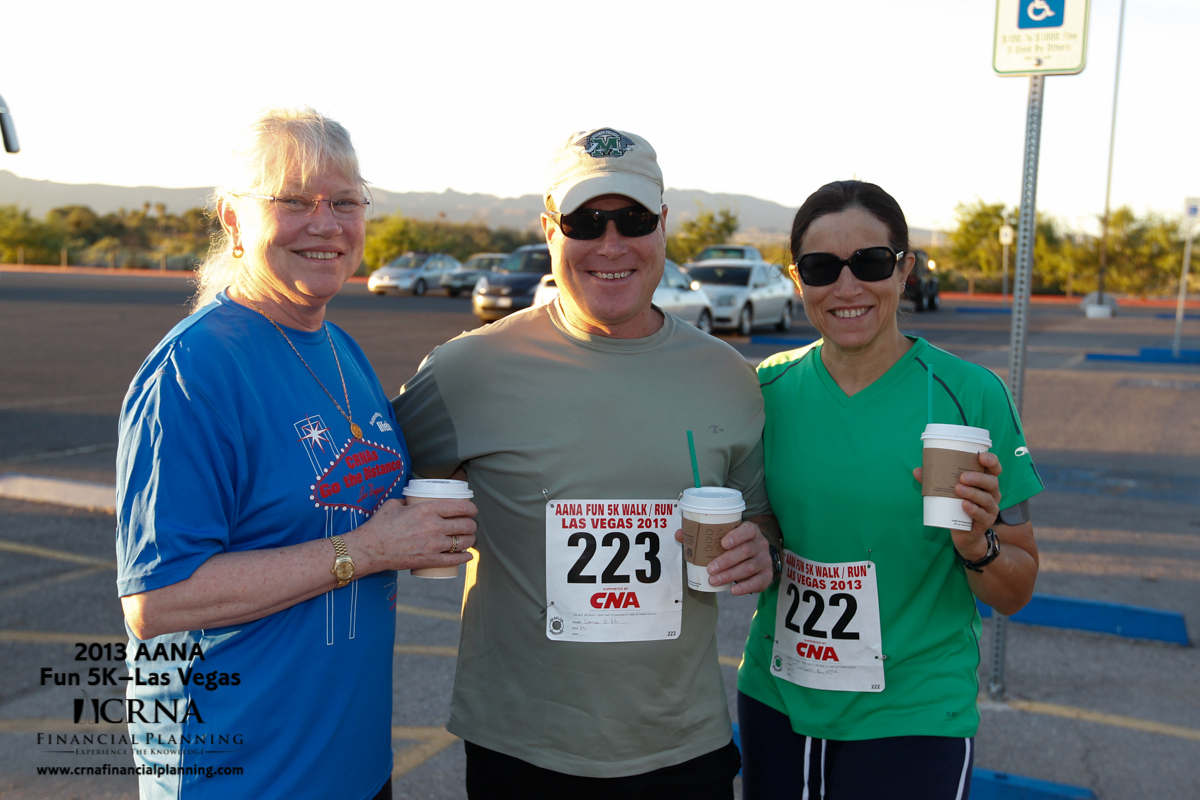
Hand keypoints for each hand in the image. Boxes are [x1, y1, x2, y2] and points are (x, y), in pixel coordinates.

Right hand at [353, 497, 477, 572]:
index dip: (471, 508)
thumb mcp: (395, 504)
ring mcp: (433, 545)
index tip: (472, 510)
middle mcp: (434, 526)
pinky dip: (465, 558)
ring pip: (463, 542)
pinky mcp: (430, 561)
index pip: (460, 506)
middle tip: (470, 525)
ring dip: (470, 540)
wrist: (370, 549)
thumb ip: (410, 501)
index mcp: (427, 509)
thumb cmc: (380, 525)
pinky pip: (455, 560)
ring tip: (469, 539)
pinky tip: (468, 555)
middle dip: (472, 525)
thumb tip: (417, 499)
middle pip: (465, 525)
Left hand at [676, 520, 772, 595]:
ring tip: (714, 580)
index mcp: (751, 530)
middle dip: (727, 560)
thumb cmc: (735, 546)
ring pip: (749, 567)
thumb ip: (702, 536)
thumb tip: (680, 534)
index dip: (736, 536)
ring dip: (730, 575)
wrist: (757, 557)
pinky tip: (733, 590)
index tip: (722, 543)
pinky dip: (745, 587)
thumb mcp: (723, 537)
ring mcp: (765, 560)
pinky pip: (757, 582)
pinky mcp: (766, 575)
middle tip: (711, 568)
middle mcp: (760, 544)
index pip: (748, 530)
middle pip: (746, 550)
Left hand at [914, 451, 1002, 560]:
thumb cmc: (956, 506)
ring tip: (958, 489)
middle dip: (978, 478)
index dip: (991, 460)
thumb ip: (934, 481)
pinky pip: (982, 515)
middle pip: (992, 482)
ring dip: (973, 493)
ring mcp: (990, 508)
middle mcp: (991, 493)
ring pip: (987, 498)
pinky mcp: (986, 522)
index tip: (981, 457)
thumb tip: (917, 471)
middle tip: (962, 477)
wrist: (964, 533)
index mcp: (984, 482)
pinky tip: (964, 505)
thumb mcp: (947, 492)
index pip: (994, 468)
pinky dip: (974, 509)